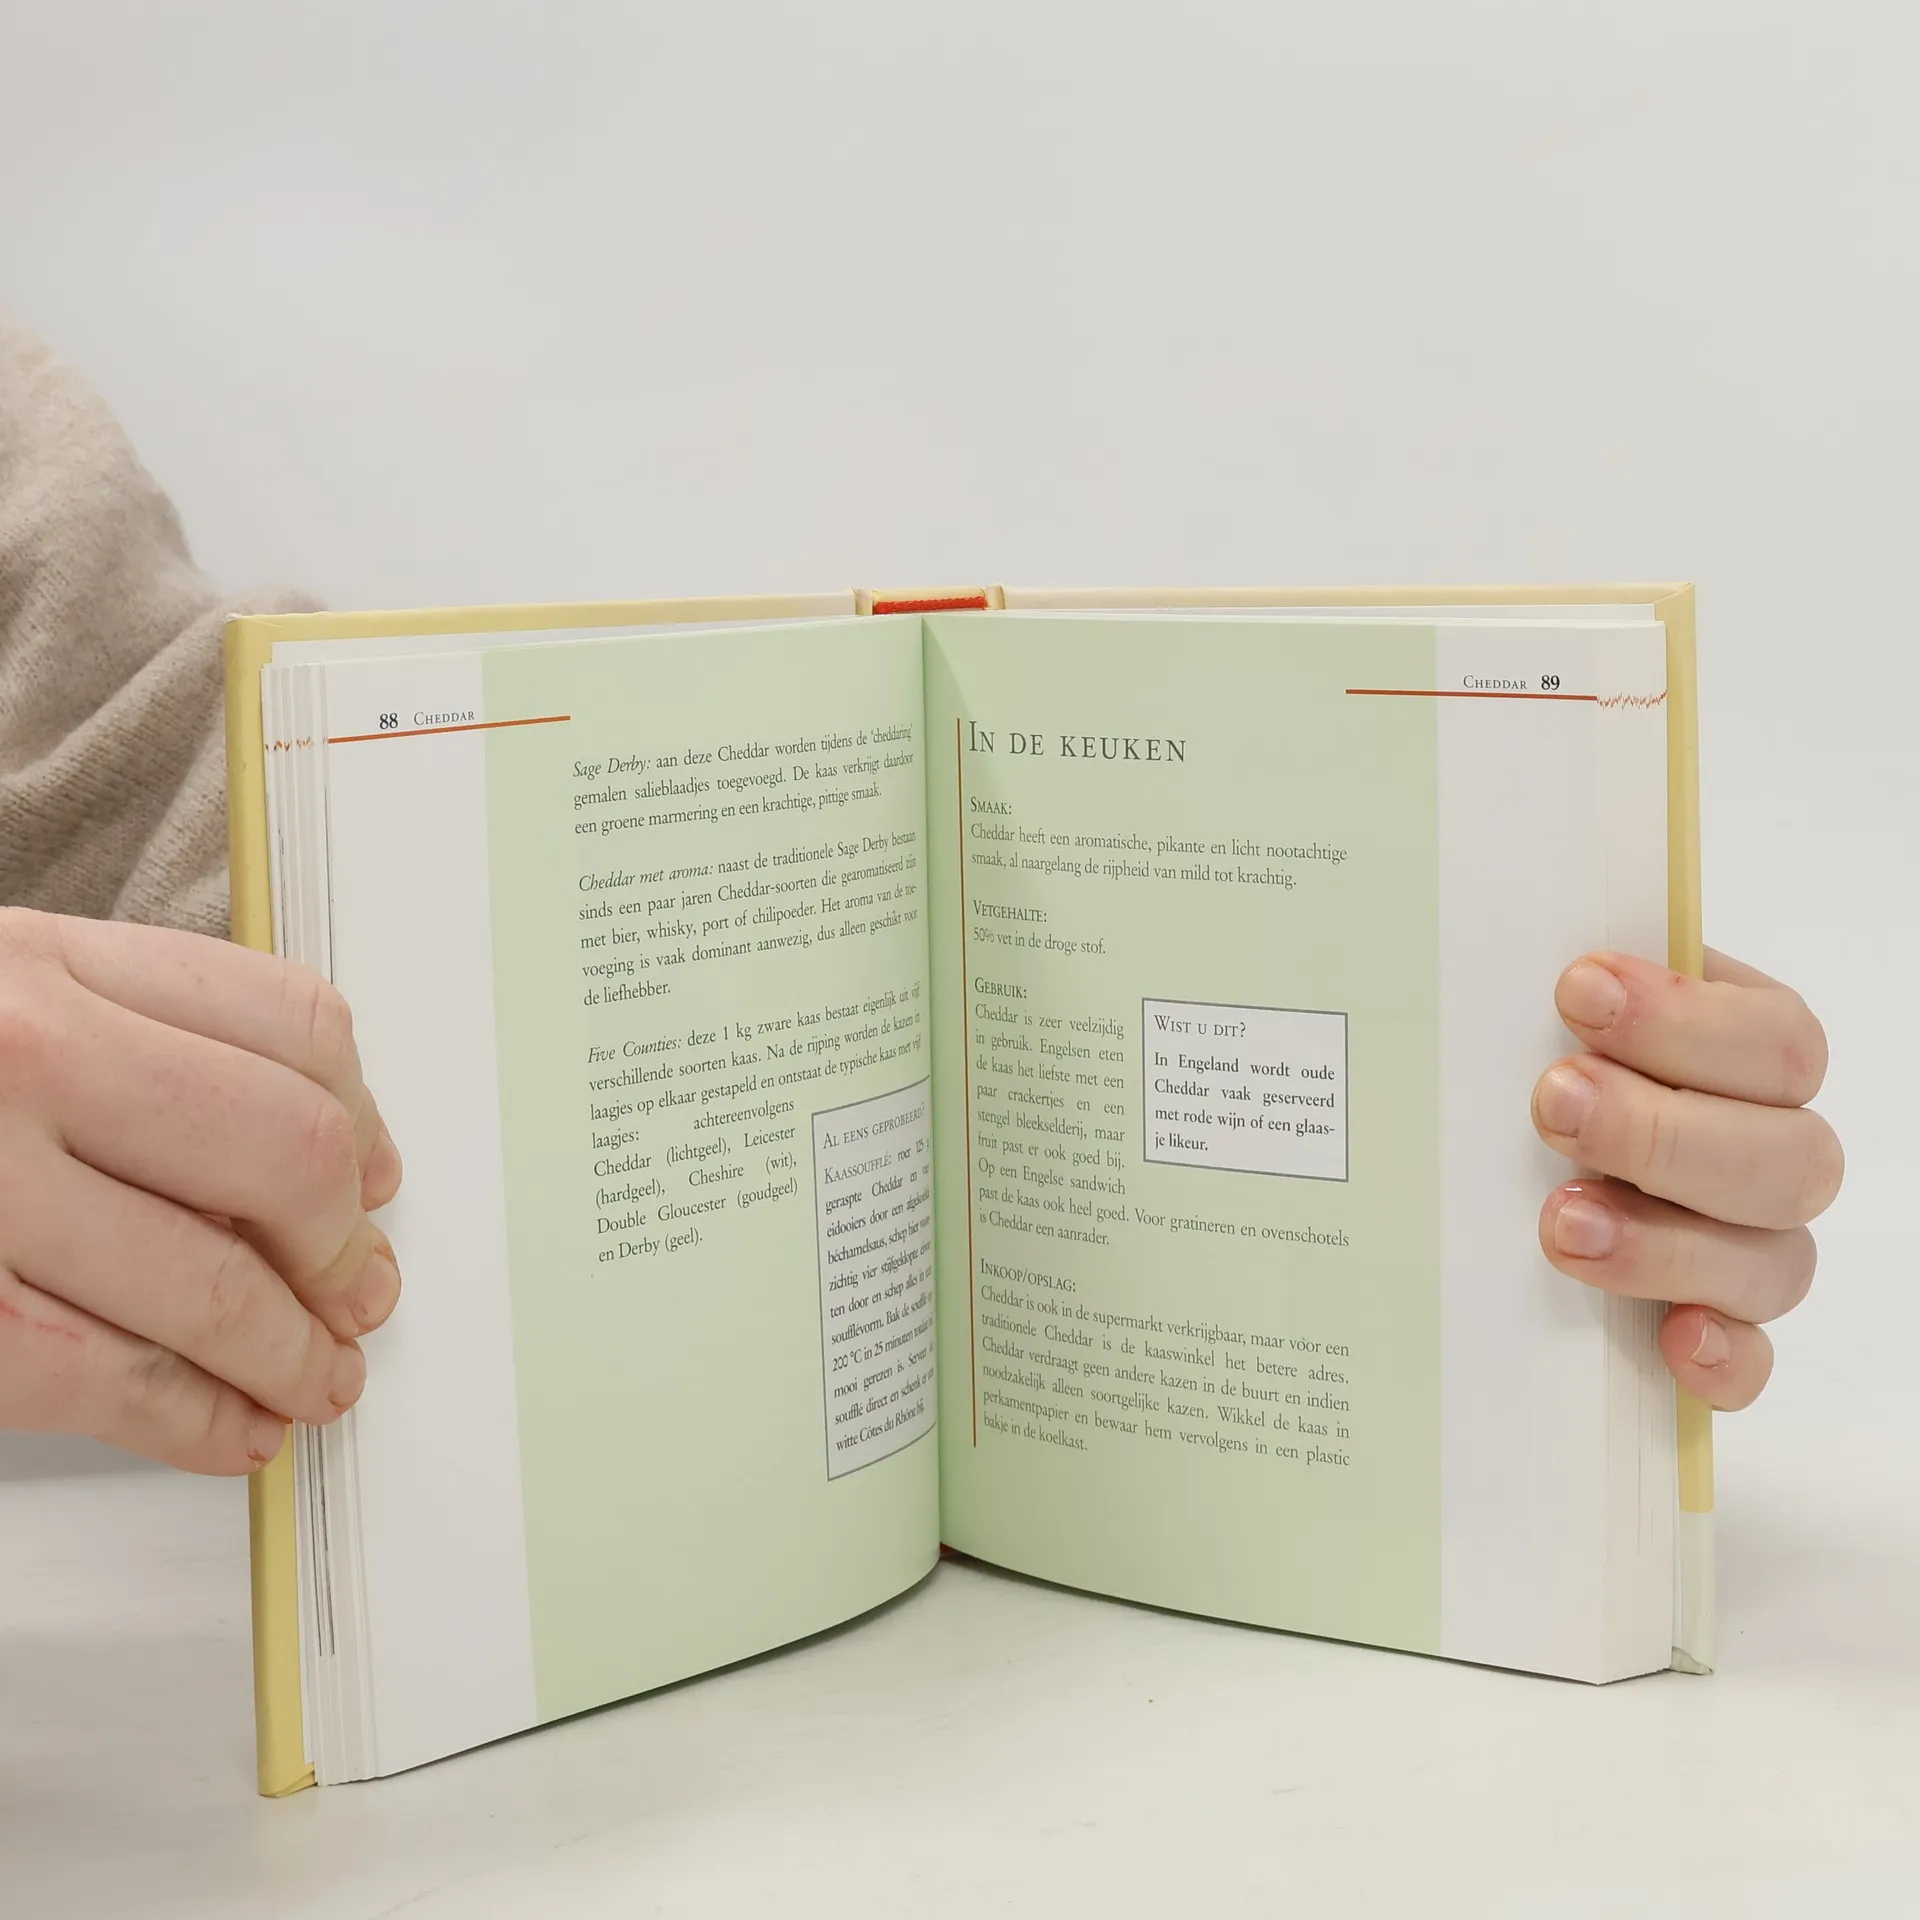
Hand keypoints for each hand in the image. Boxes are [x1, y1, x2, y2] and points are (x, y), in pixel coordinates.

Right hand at [0, 909, 400, 1472]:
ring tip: (321, 1379)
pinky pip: (103, 1380)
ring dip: (294, 1351)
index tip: (375, 1177)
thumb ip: (130, 1027)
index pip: (291, 1026)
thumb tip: (319, 1144)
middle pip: (285, 1153)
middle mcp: (23, 1056)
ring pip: (211, 1283)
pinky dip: (195, 1422)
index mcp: (46, 959)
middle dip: (343, 1245)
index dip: (362, 1117)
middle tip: (360, 1288)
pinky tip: (235, 1434)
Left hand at [1533, 949, 1839, 1409]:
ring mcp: (1749, 1248)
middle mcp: (1767, 1151)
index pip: (1775, 1041)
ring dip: (1666, 1242)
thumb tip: (1505, 949)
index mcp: (1745, 1055)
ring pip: (1772, 1261)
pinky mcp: (1716, 1331)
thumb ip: (1552, 988)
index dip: (1686, 1019)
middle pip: (1786, 1155)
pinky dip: (1722, 1358)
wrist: (1491, 1146)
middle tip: (1552, 1104)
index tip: (1576, 990)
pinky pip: (1752, 1362)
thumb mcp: (1536, 1012)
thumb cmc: (1526, 1063)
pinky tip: (1673, 1340)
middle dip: (1662, 1131)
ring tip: (1561, 1222)